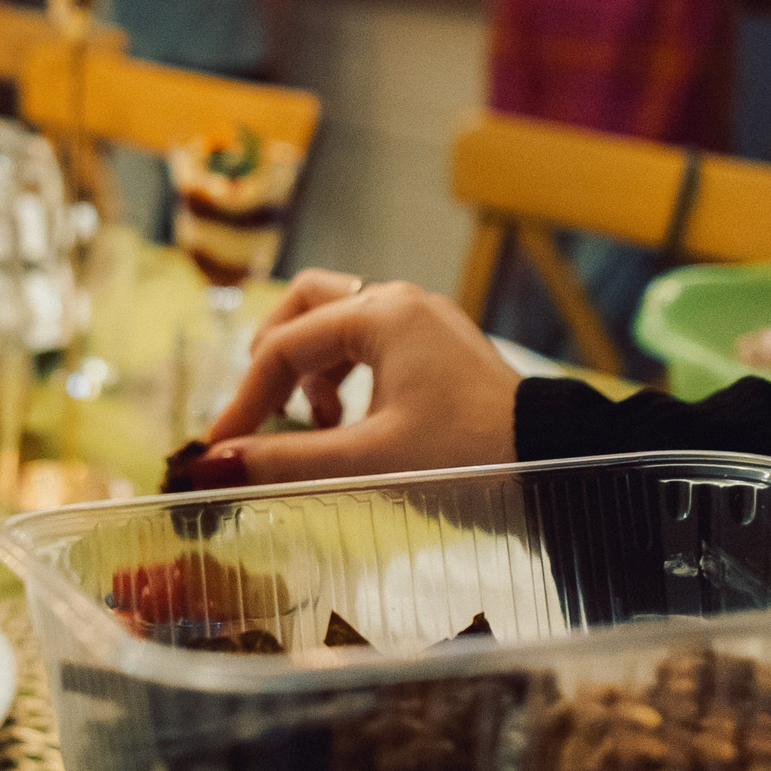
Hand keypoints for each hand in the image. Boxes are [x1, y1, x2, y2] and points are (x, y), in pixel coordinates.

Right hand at [195, 272, 519, 483]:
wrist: (557, 464)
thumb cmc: (468, 457)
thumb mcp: (368, 461)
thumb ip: (285, 462)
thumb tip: (212, 468)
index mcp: (382, 314)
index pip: (283, 346)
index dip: (243, 400)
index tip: (218, 449)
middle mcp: (402, 302)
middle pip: (308, 303)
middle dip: (274, 354)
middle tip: (262, 408)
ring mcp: (426, 322)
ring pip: (341, 320)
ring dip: (312, 365)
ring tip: (313, 422)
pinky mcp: (442, 349)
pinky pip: (373, 342)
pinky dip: (347, 374)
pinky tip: (351, 421)